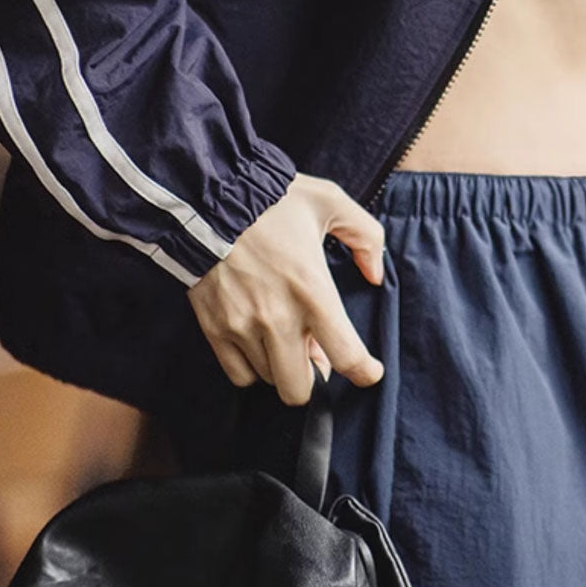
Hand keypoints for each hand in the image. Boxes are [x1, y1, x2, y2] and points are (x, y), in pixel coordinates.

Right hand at [187, 173, 385, 405]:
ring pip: (270, 380)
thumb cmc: (274, 199)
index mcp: (312, 289)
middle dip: (315, 376)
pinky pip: (239, 374)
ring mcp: (242, 327)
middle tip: (316, 350)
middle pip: (299, 389)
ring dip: (283, 366)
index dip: (364, 372)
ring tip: (286, 335)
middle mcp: (277, 318)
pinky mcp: (215, 330)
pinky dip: (254, 367)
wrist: (210, 197)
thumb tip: (375, 275)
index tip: (368, 371)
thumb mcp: (331, 202)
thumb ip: (366, 237)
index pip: (346, 355)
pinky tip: (261, 341)